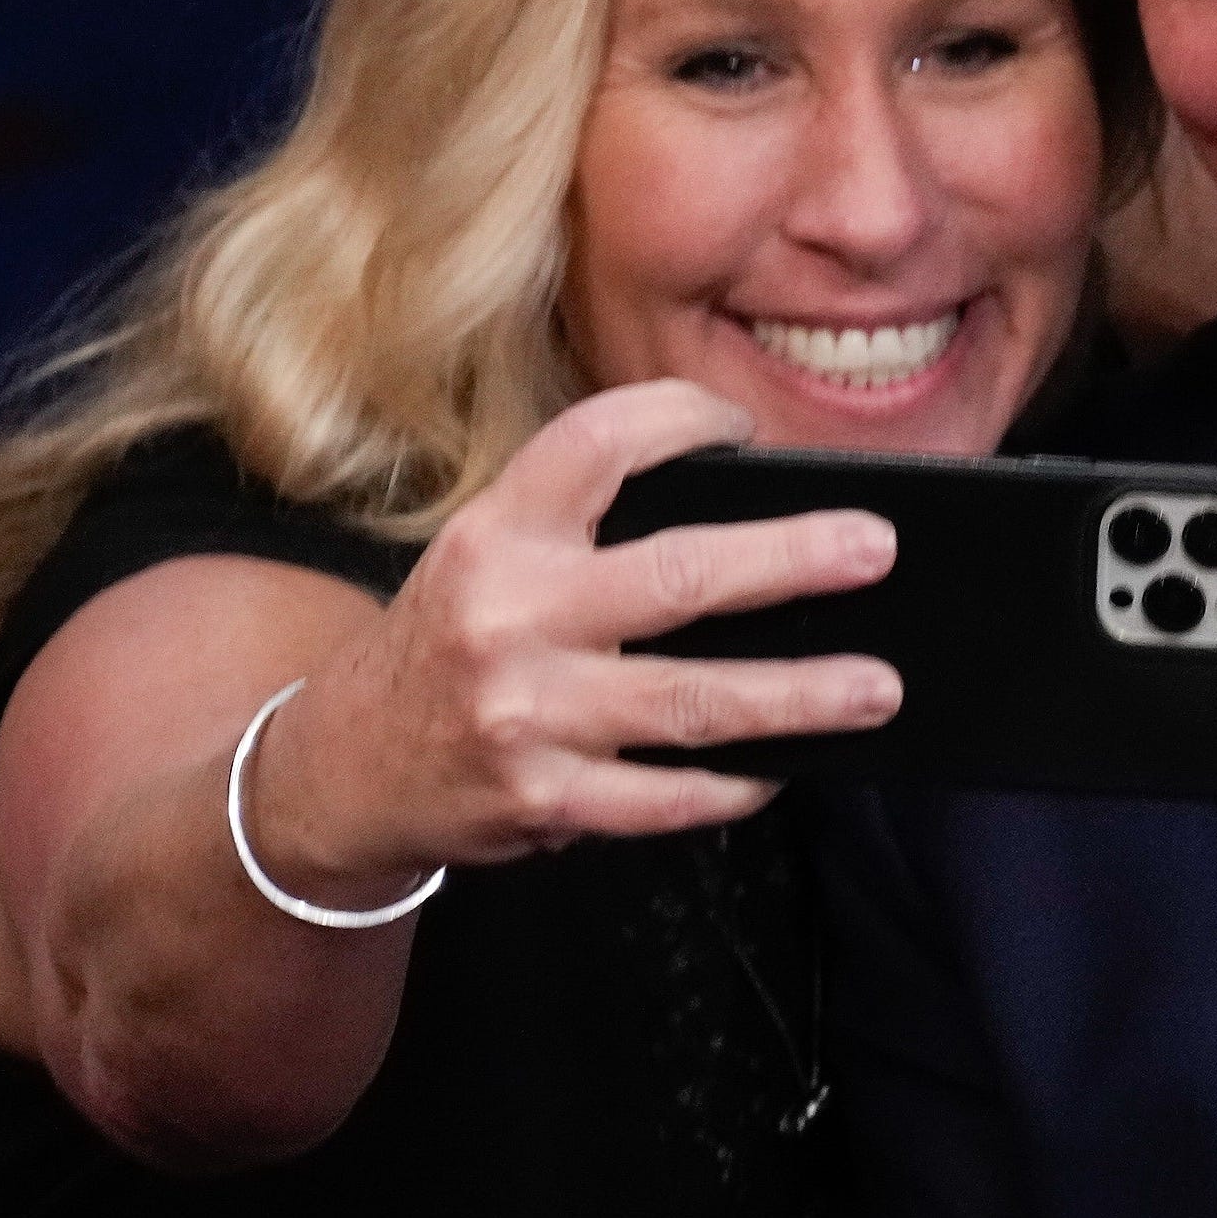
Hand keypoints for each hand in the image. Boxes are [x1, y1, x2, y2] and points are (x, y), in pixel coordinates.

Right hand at [242, 380, 902, 900]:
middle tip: (875, 550)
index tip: (747, 427)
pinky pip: (667, 798)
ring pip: (694, 703)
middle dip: (791, 562)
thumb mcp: (486, 556)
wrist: (341, 770)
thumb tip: (748, 514)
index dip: (681, 419)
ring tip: (875, 688)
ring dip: (799, 696)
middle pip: (678, 577)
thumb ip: (584, 529)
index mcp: (498, 533)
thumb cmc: (447, 644)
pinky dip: (734, 785)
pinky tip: (784, 770)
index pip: (598, 443)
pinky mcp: (545, 799)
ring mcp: (528, 714)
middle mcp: (509, 615)